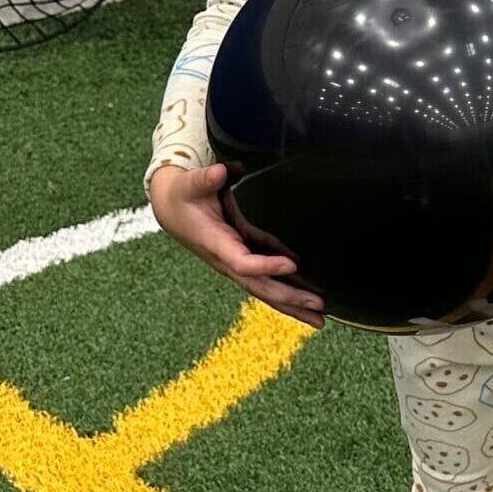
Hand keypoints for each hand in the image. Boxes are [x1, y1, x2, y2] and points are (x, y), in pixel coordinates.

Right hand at [147, 163, 324, 327]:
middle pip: (259, 286)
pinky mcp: (243, 257)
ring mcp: (236, 262)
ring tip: (321, 320)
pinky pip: (267, 277)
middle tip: (320, 309)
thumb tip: (222, 171)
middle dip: (289, 298)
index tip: (293, 264)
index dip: (266, 266)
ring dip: (292, 304)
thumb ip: (205, 178)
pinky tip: (309, 295)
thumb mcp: (191, 183)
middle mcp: (227, 259)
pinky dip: (287, 286)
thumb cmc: (184, 194)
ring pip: (265, 289)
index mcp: (216, 242)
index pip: (242, 262)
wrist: (171, 210)